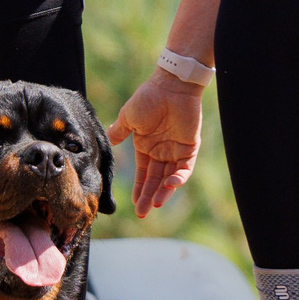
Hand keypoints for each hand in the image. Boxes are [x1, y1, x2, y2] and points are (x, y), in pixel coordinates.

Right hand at [107, 71, 203, 216]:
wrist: (170, 85)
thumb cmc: (148, 98)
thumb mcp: (128, 117)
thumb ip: (119, 131)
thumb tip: (109, 141)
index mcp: (146, 146)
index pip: (143, 174)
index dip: (139, 189)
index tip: (134, 205)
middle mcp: (161, 152)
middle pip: (155, 180)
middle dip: (148, 197)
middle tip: (142, 214)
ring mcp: (176, 151)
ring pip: (170, 178)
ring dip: (163, 192)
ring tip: (155, 205)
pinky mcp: (190, 147)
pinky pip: (185, 168)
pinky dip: (179, 178)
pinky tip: (170, 185)